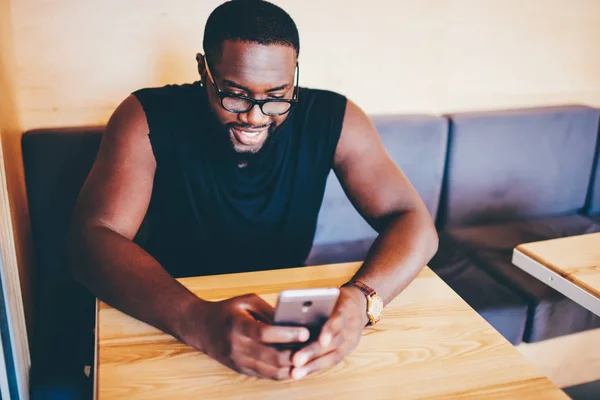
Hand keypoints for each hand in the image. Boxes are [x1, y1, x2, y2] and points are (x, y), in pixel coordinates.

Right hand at [180, 294, 310, 379]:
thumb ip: (269, 310)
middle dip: (296, 354)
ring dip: (293, 367)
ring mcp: (239, 361)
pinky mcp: (242, 370)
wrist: (200, 328)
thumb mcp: (247, 301)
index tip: (305, 332)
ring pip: (272, 370)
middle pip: (272, 356)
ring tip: (310, 358)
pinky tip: (298, 366)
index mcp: (238, 326)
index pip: (265, 333)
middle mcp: (237, 347)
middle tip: (315, 347)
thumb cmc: (227, 310)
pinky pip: (267, 375)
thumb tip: (293, 320)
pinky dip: (284, 373)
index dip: (287, 334)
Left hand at [289, 286, 367, 379]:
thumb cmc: (336, 298)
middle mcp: (351, 328)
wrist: (358, 304)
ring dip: (313, 366)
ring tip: (295, 374)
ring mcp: (351, 341)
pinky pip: (331, 361)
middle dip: (313, 352)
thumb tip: (291, 311)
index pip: (339, 319)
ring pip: (332, 356)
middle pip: (333, 342)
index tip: (322, 341)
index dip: (330, 331)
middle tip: (296, 360)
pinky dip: (316, 368)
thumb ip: (316, 303)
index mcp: (347, 309)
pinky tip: (301, 373)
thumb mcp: (329, 294)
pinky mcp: (347, 351)